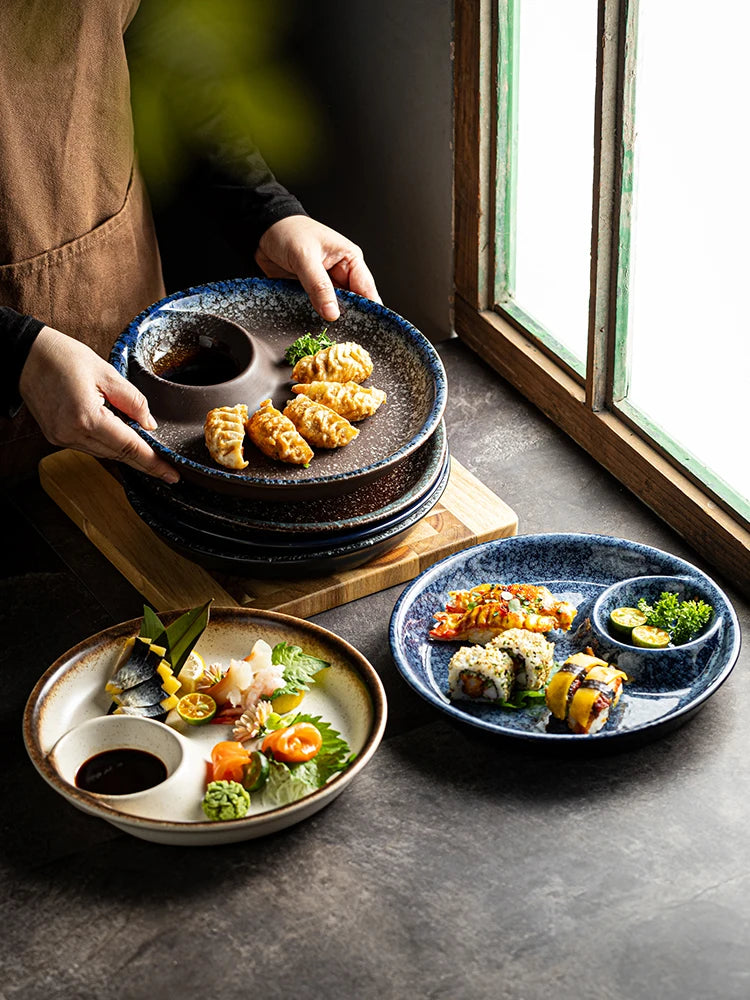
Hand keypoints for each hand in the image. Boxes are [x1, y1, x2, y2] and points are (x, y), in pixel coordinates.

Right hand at [19, 326, 179, 482]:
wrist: (25, 356)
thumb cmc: (62, 357)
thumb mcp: (106, 372)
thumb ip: (133, 400)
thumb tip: (150, 424)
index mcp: (86, 417)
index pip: (129, 447)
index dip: (153, 463)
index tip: (171, 475)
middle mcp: (72, 433)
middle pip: (118, 455)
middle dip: (144, 460)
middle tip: (167, 468)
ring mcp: (61, 438)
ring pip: (105, 454)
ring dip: (126, 451)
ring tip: (145, 448)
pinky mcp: (56, 438)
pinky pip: (91, 447)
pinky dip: (108, 444)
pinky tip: (119, 437)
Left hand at [255, 215, 380, 321]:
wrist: (263, 231)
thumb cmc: (288, 232)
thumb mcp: (305, 257)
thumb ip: (319, 286)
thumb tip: (332, 313)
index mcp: (350, 259)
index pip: (367, 289)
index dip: (369, 310)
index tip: (367, 328)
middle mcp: (341, 273)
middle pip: (353, 303)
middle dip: (348, 317)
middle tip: (343, 333)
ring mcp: (326, 284)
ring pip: (335, 308)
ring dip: (331, 319)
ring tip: (329, 331)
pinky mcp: (311, 292)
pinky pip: (318, 309)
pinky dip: (316, 317)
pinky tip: (315, 325)